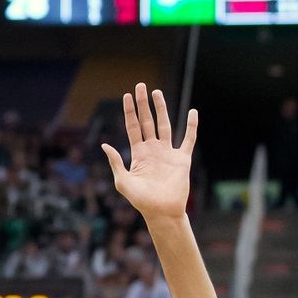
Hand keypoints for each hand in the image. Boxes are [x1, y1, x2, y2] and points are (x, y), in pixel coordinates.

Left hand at [101, 83, 196, 219]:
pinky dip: (191, 126)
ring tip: (157, 93)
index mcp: (138, 153)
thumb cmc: (140, 200)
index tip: (126, 96)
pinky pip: (189, 139)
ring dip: (161, 109)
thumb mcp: (123, 181)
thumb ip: (116, 162)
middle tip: (140, 86)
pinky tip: (192, 112)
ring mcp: (168, 152)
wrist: (161, 211)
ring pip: (165, 125)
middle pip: (147, 121)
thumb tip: (105, 145)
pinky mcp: (182, 159)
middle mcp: (152, 149)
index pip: (132, 127)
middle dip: (143, 104)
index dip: (129, 111)